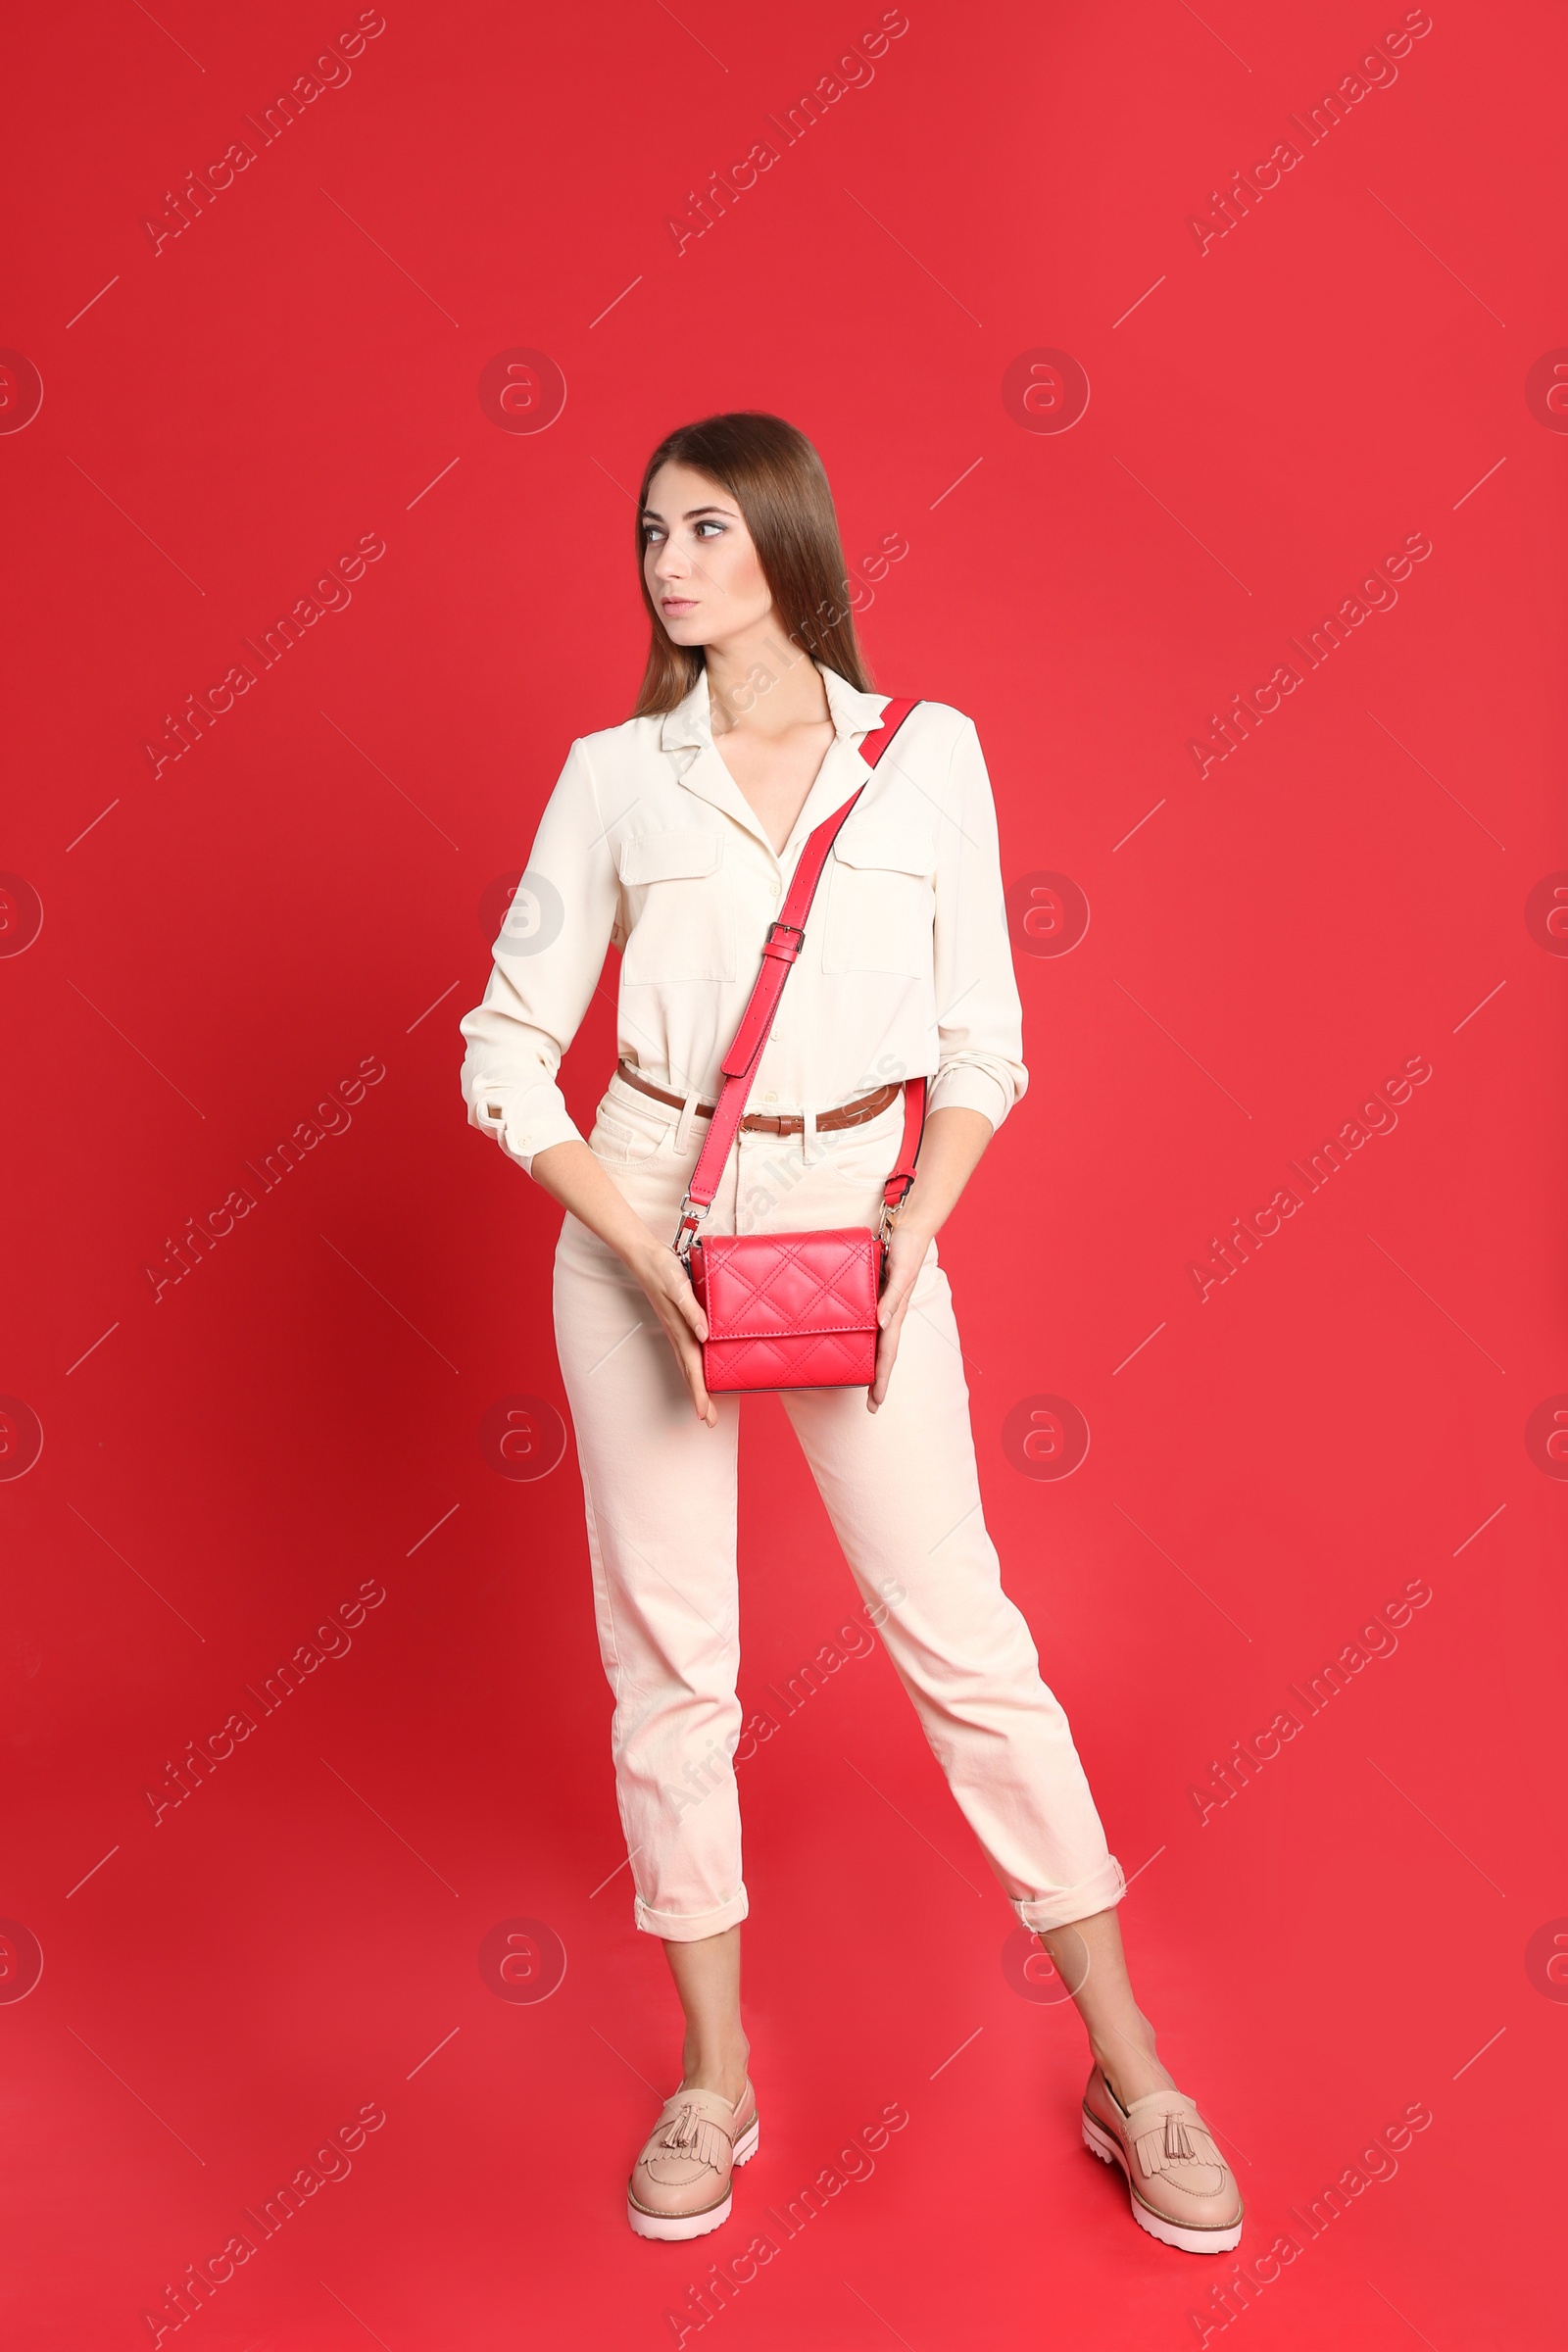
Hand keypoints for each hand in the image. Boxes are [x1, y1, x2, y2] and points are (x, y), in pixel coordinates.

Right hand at [628, 1236, 717, 1427]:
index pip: (693, 1368)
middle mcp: (678, 1333)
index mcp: (680, 1329)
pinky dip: (693, 1366)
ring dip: (696, 1385)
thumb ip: (692, 1310)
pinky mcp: (676, 1321)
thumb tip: (705, 1335)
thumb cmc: (662, 1268)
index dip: (700, 1392)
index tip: (705, 1415)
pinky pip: (686, 1350)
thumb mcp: (679, 1286)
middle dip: (699, 1397)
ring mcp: (676, 1329)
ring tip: (704, 1405)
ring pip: (687, 1364)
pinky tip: (698, 1369)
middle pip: (690, 1373)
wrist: (644, 1256)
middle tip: (709, 1421)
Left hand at [868, 1219, 930, 1411]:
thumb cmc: (907, 1249)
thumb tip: (882, 1324)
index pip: (888, 1354)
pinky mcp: (877, 1293)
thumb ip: (891, 1298)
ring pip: (877, 1340)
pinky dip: (865, 1337)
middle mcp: (890, 1314)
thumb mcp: (900, 1274)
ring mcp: (883, 1305)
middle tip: (871, 1405)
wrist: (908, 1228)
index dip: (882, 1379)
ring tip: (863, 1381)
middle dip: (878, 1380)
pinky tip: (856, 1342)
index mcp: (896, 1314)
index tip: (876, 1402)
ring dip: (872, 1362)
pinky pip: (869, 1320)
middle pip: (883, 1354)